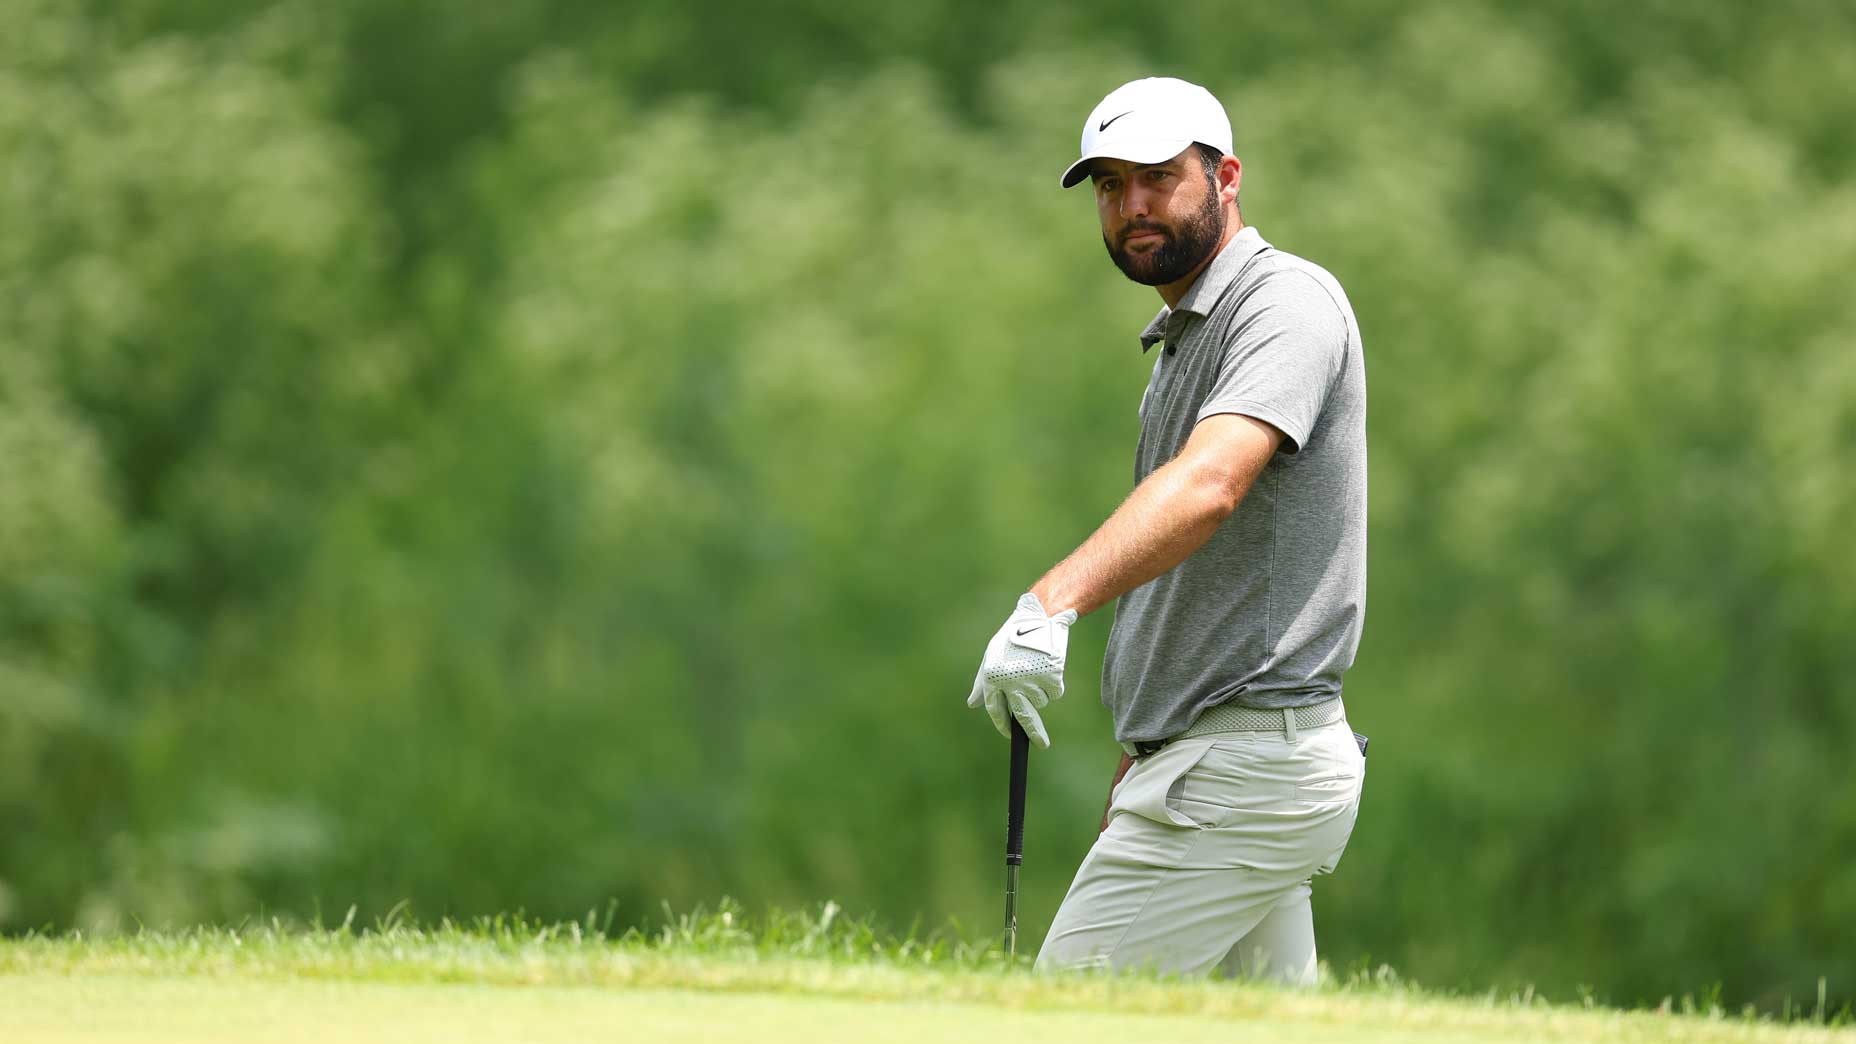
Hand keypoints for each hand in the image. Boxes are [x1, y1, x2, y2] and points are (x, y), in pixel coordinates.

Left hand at [966, 593, 1077, 748]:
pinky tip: (1050, 666)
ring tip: (1037, 668)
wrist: (1037, 617)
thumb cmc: (1012, 637)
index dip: (1003, 724)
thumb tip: (972, 705)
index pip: (995, 709)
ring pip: (1041, 701)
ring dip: (1041, 692)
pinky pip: (1055, 692)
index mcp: (991, 677)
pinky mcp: (1051, 675)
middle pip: (1023, 716)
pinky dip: (1055, 684)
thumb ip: (982, 684)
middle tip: (1042, 745)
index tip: (1010, 734)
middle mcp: (1010, 681)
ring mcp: (1032, 679)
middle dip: (1033, 733)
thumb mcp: (991, 657)